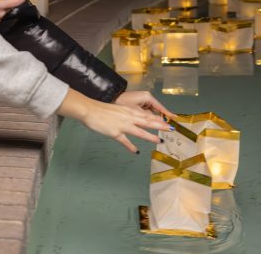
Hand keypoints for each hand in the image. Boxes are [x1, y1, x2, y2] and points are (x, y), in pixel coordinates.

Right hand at [57, 88, 171, 153]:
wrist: (89, 110)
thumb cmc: (100, 109)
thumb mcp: (116, 109)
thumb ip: (124, 115)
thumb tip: (129, 120)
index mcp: (128, 111)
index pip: (146, 114)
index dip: (157, 118)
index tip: (166, 121)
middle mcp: (128, 117)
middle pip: (147, 122)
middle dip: (160, 126)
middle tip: (171, 129)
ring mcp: (122, 126)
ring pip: (140, 132)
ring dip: (151, 137)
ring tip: (160, 141)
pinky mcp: (115, 133)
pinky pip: (125, 141)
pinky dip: (131, 147)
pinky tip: (136, 151)